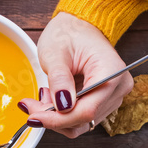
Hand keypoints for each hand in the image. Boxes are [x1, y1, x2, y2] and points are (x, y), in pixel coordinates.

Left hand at [18, 12, 133, 137]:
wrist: (79, 25)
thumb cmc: (69, 33)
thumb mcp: (56, 53)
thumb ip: (59, 79)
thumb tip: (63, 107)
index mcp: (112, 73)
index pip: (87, 110)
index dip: (58, 119)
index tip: (34, 117)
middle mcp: (118, 88)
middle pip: (84, 119)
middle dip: (53, 117)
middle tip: (30, 105)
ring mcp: (113, 96)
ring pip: (82, 123)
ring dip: (57, 116)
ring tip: (44, 95)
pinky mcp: (104, 101)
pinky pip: (83, 117)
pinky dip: (64, 114)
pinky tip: (53, 97)